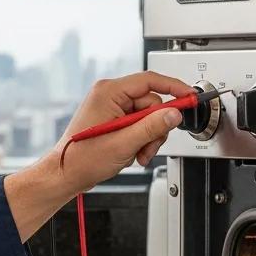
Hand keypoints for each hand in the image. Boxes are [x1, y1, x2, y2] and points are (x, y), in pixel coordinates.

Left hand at [3, 70, 193, 241]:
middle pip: (151, 104)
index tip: (188, 96)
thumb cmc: (83, 158)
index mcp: (109, 92)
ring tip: (137, 155)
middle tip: (149, 148)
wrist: (66, 174)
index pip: (150, 81)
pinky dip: (139, 141)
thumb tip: (173, 114)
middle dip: (155, 129)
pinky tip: (131, 153)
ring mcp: (111, 108)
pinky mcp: (112, 119)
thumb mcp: (124, 143)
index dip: (173, 87)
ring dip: (147, 139)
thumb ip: (152, 127)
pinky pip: (137, 126)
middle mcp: (110, 95)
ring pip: (146, 118)